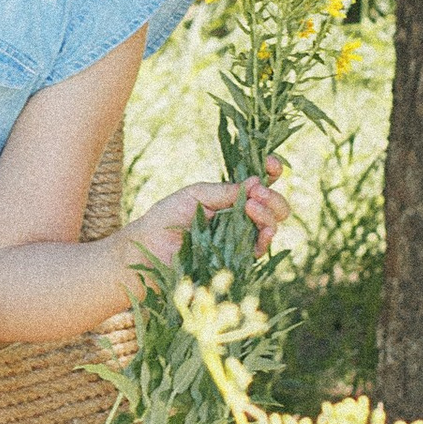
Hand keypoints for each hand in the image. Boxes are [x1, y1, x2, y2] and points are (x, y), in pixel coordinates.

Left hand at [126, 160, 290, 269]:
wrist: (149, 249)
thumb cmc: (167, 217)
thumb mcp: (196, 195)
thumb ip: (226, 191)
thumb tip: (258, 181)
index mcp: (231, 197)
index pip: (260, 183)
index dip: (271, 172)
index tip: (272, 163)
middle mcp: (241, 218)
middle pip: (274, 207)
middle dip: (273, 197)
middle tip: (259, 193)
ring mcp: (241, 239)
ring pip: (271, 226)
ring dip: (268, 214)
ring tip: (252, 206)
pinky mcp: (238, 261)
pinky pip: (260, 249)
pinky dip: (264, 236)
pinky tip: (260, 229)